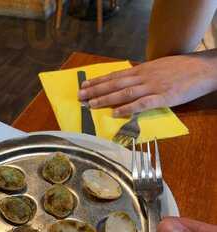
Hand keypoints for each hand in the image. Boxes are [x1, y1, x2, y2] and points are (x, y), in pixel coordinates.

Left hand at [78, 51, 216, 115]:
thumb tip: (128, 83)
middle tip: (80, 97)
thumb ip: (143, 76)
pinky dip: (128, 108)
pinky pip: (142, 104)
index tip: (84, 86)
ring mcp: (153, 87)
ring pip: (124, 93)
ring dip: (106, 99)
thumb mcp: (158, 68)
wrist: (202, 69)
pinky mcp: (163, 97)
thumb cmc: (181, 69)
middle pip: (115, 84)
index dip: (98, 81)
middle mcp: (144, 77)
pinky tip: (116, 113)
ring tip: (91, 105)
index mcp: (142, 70)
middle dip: (96, 91)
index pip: (115, 76)